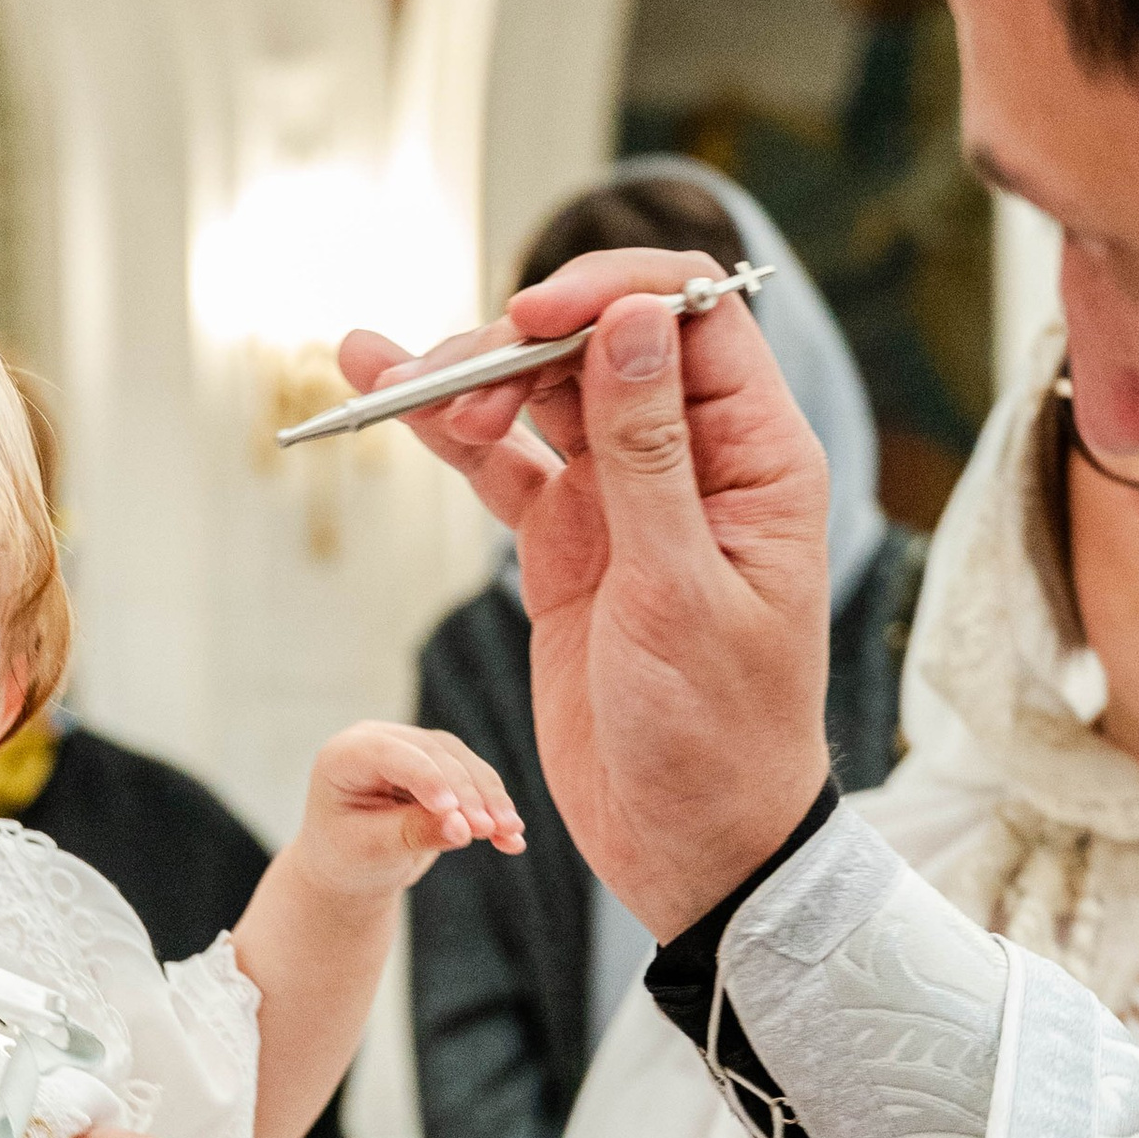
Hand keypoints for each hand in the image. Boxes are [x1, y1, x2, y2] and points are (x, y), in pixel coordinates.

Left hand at [286, 717, 524, 899]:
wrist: (351, 868)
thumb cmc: (346, 859)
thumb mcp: (371, 851)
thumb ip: (412, 833)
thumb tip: (463, 828)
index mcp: (345, 755)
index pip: (391, 754)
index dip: (425, 778)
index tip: (451, 810)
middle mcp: (382, 740)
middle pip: (435, 755)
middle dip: (466, 793)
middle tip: (488, 829)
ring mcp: (414, 749)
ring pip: (463, 762)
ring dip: (490, 798)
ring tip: (509, 831)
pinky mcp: (441, 765)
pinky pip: (475, 780)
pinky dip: (495, 808)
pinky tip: (513, 838)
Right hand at [337, 248, 831, 937]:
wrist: (691, 843)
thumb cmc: (717, 733)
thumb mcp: (681, 592)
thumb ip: (652, 453)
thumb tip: (633, 320)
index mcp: (755, 457)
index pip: (688, 317)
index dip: (607, 294)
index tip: (529, 317)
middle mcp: (692, 460)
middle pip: (597, 344)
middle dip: (517, 346)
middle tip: (459, 396)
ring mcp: (622, 499)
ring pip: (541, 396)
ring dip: (468, 379)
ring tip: (395, 390)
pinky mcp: (566, 544)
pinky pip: (501, 466)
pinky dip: (444, 432)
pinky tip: (383, 388)